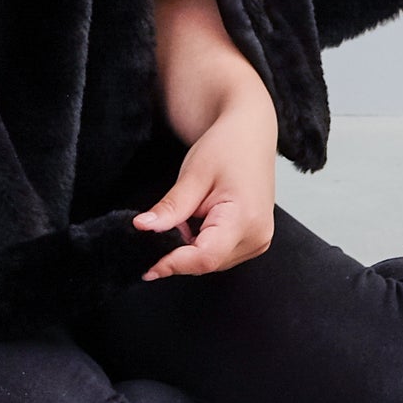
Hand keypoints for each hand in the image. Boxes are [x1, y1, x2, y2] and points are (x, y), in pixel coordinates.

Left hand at [134, 90, 277, 279]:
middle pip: (207, 262)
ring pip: (212, 261)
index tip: (146, 267)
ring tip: (180, 216)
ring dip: (188, 248)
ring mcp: (258, 240)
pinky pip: (220, 252)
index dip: (173, 263)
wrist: (250, 135)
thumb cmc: (226, 148)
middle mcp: (257, 237)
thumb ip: (170, 207)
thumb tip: (143, 228)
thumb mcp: (193, 175)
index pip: (204, 257)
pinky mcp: (253, 239)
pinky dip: (200, 243)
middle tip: (156, 229)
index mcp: (244, 220)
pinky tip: (191, 222)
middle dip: (177, 252)